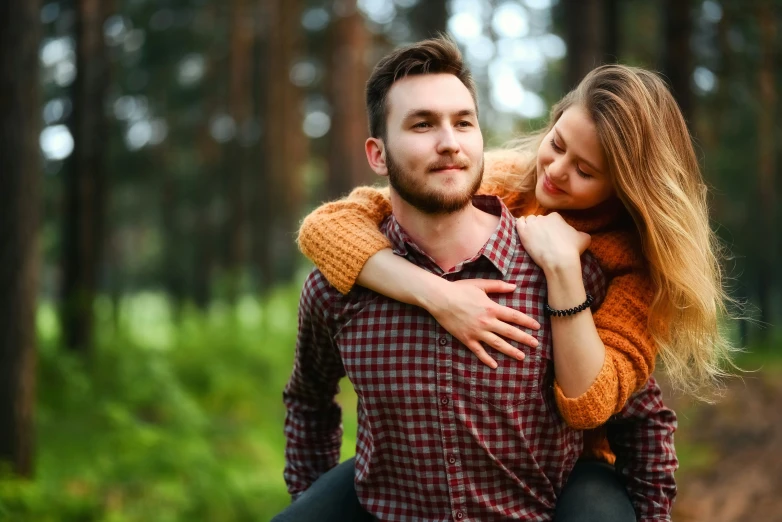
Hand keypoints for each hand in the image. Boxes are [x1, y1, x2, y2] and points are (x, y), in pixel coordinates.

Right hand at [426, 279, 540, 368]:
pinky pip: (478, 351)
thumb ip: (498, 287)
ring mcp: (477, 332)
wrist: (440, 299)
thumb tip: (514, 287)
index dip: (527, 322)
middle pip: (510, 332)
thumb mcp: (480, 285)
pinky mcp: (467, 339)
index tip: (537, 327)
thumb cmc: (459, 289)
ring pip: (498, 344)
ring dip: (511, 351)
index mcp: (492, 308)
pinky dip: (487, 359)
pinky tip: (494, 365)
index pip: (514, 316)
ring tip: (522, 357)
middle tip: (535, 345)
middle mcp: (487, 322)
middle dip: (524, 339)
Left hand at [516, 213, 589, 270]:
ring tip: (533, 236)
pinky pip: (519, 223)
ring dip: (531, 226)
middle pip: (540, 219)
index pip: (551, 218)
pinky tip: (523, 228)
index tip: (552, 235)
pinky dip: (520, 224)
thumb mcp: (584, 238)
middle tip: (543, 238)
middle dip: (541, 227)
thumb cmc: (572, 249)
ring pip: (529, 221)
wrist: (560, 260)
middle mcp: (543, 217)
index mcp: (556, 216)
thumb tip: (581, 234)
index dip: (551, 227)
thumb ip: (580, 233)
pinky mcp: (523, 233)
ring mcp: (532, 224)